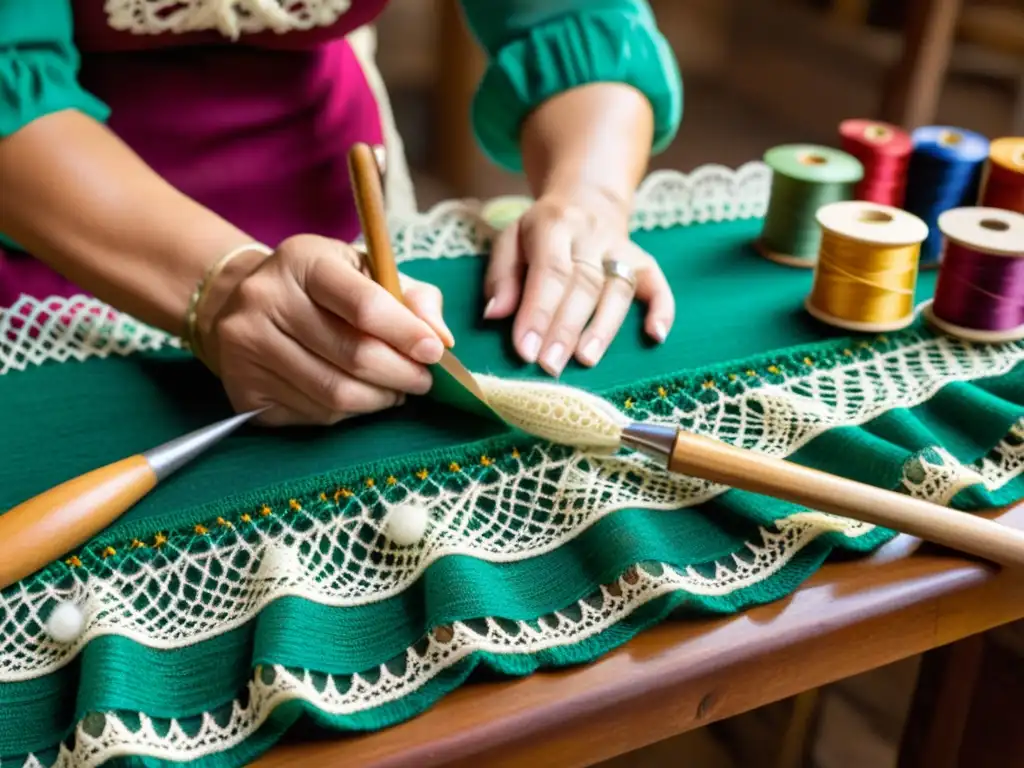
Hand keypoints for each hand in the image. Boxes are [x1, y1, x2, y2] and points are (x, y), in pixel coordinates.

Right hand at [196, 235, 452, 425]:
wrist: (239, 305)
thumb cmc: (320, 288)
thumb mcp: (365, 271)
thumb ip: (412, 297)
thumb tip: (442, 339)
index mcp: (303, 261)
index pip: (364, 304)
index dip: (407, 334)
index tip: (435, 352)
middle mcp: (265, 301)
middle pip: (353, 355)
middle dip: (401, 374)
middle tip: (423, 381)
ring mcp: (247, 348)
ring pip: (335, 394)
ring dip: (379, 400)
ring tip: (396, 391)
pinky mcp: (243, 391)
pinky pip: (314, 415)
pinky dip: (348, 413)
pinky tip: (358, 398)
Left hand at [482, 189, 674, 376]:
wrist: (585, 200)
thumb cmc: (540, 232)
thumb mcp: (510, 240)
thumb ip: (501, 277)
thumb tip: (494, 314)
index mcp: (554, 225)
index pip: (550, 271)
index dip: (539, 312)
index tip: (526, 350)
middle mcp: (591, 235)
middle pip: (584, 284)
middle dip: (566, 328)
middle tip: (550, 366)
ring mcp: (621, 248)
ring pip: (617, 288)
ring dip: (603, 328)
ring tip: (585, 360)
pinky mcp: (643, 260)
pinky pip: (657, 283)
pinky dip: (662, 309)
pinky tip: (655, 336)